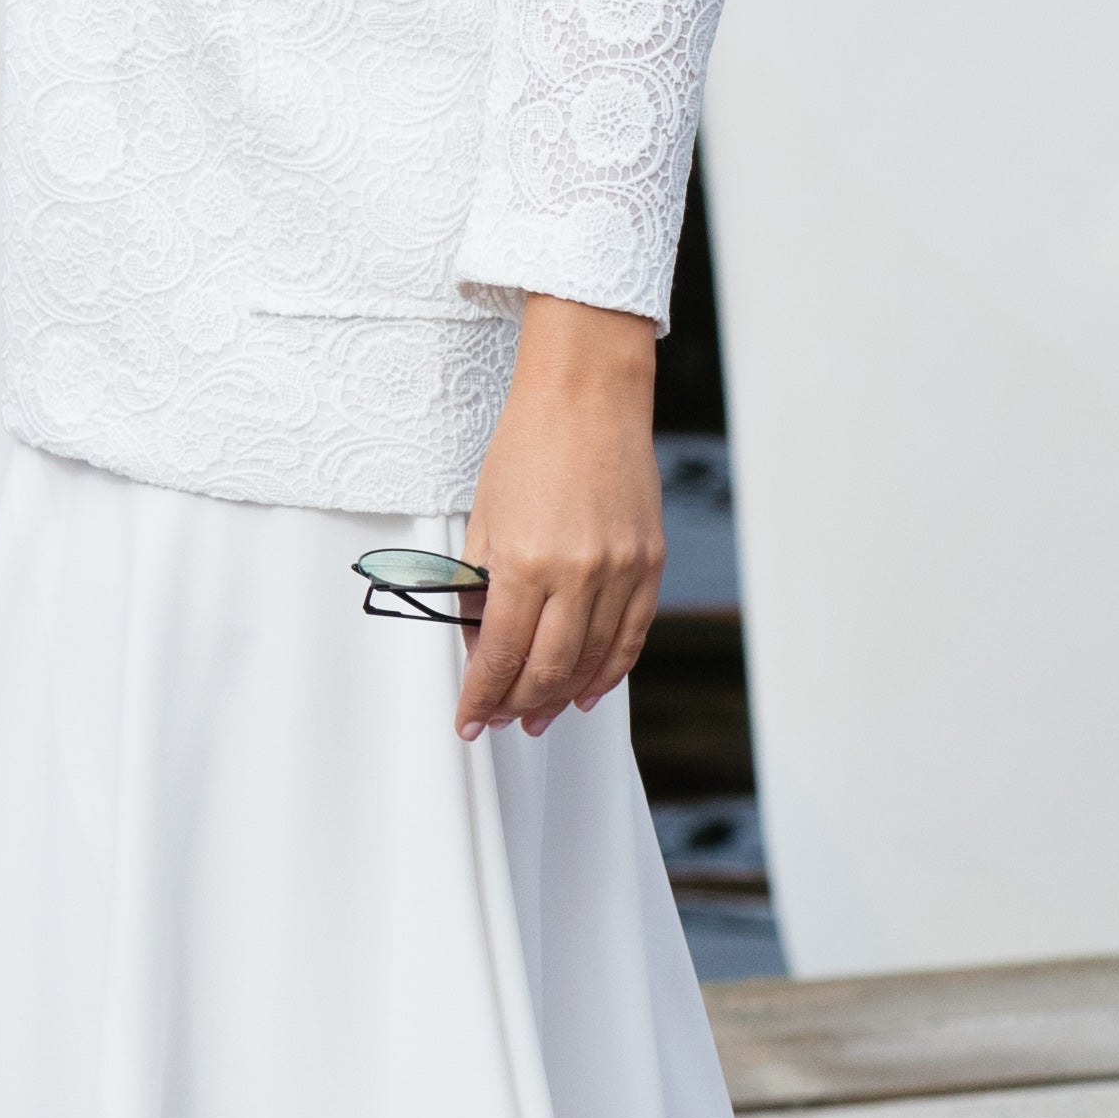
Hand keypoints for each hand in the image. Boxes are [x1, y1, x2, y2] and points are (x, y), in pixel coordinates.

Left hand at [456, 298, 665, 741]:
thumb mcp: (484, 517)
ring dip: (562, 698)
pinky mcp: (649, 563)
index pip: (500, 655)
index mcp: (525, 562)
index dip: (481, 697)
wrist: (588, 396)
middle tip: (501, 720)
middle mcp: (578, 574)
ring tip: (539, 716)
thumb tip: (478, 644)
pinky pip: (630, 636)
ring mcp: (621, 571)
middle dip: (518, 706)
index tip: (469, 719)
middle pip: (547, 670)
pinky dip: (609, 671)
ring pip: (592, 663)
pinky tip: (588, 689)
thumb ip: (479, 586)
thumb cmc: (528, 445)